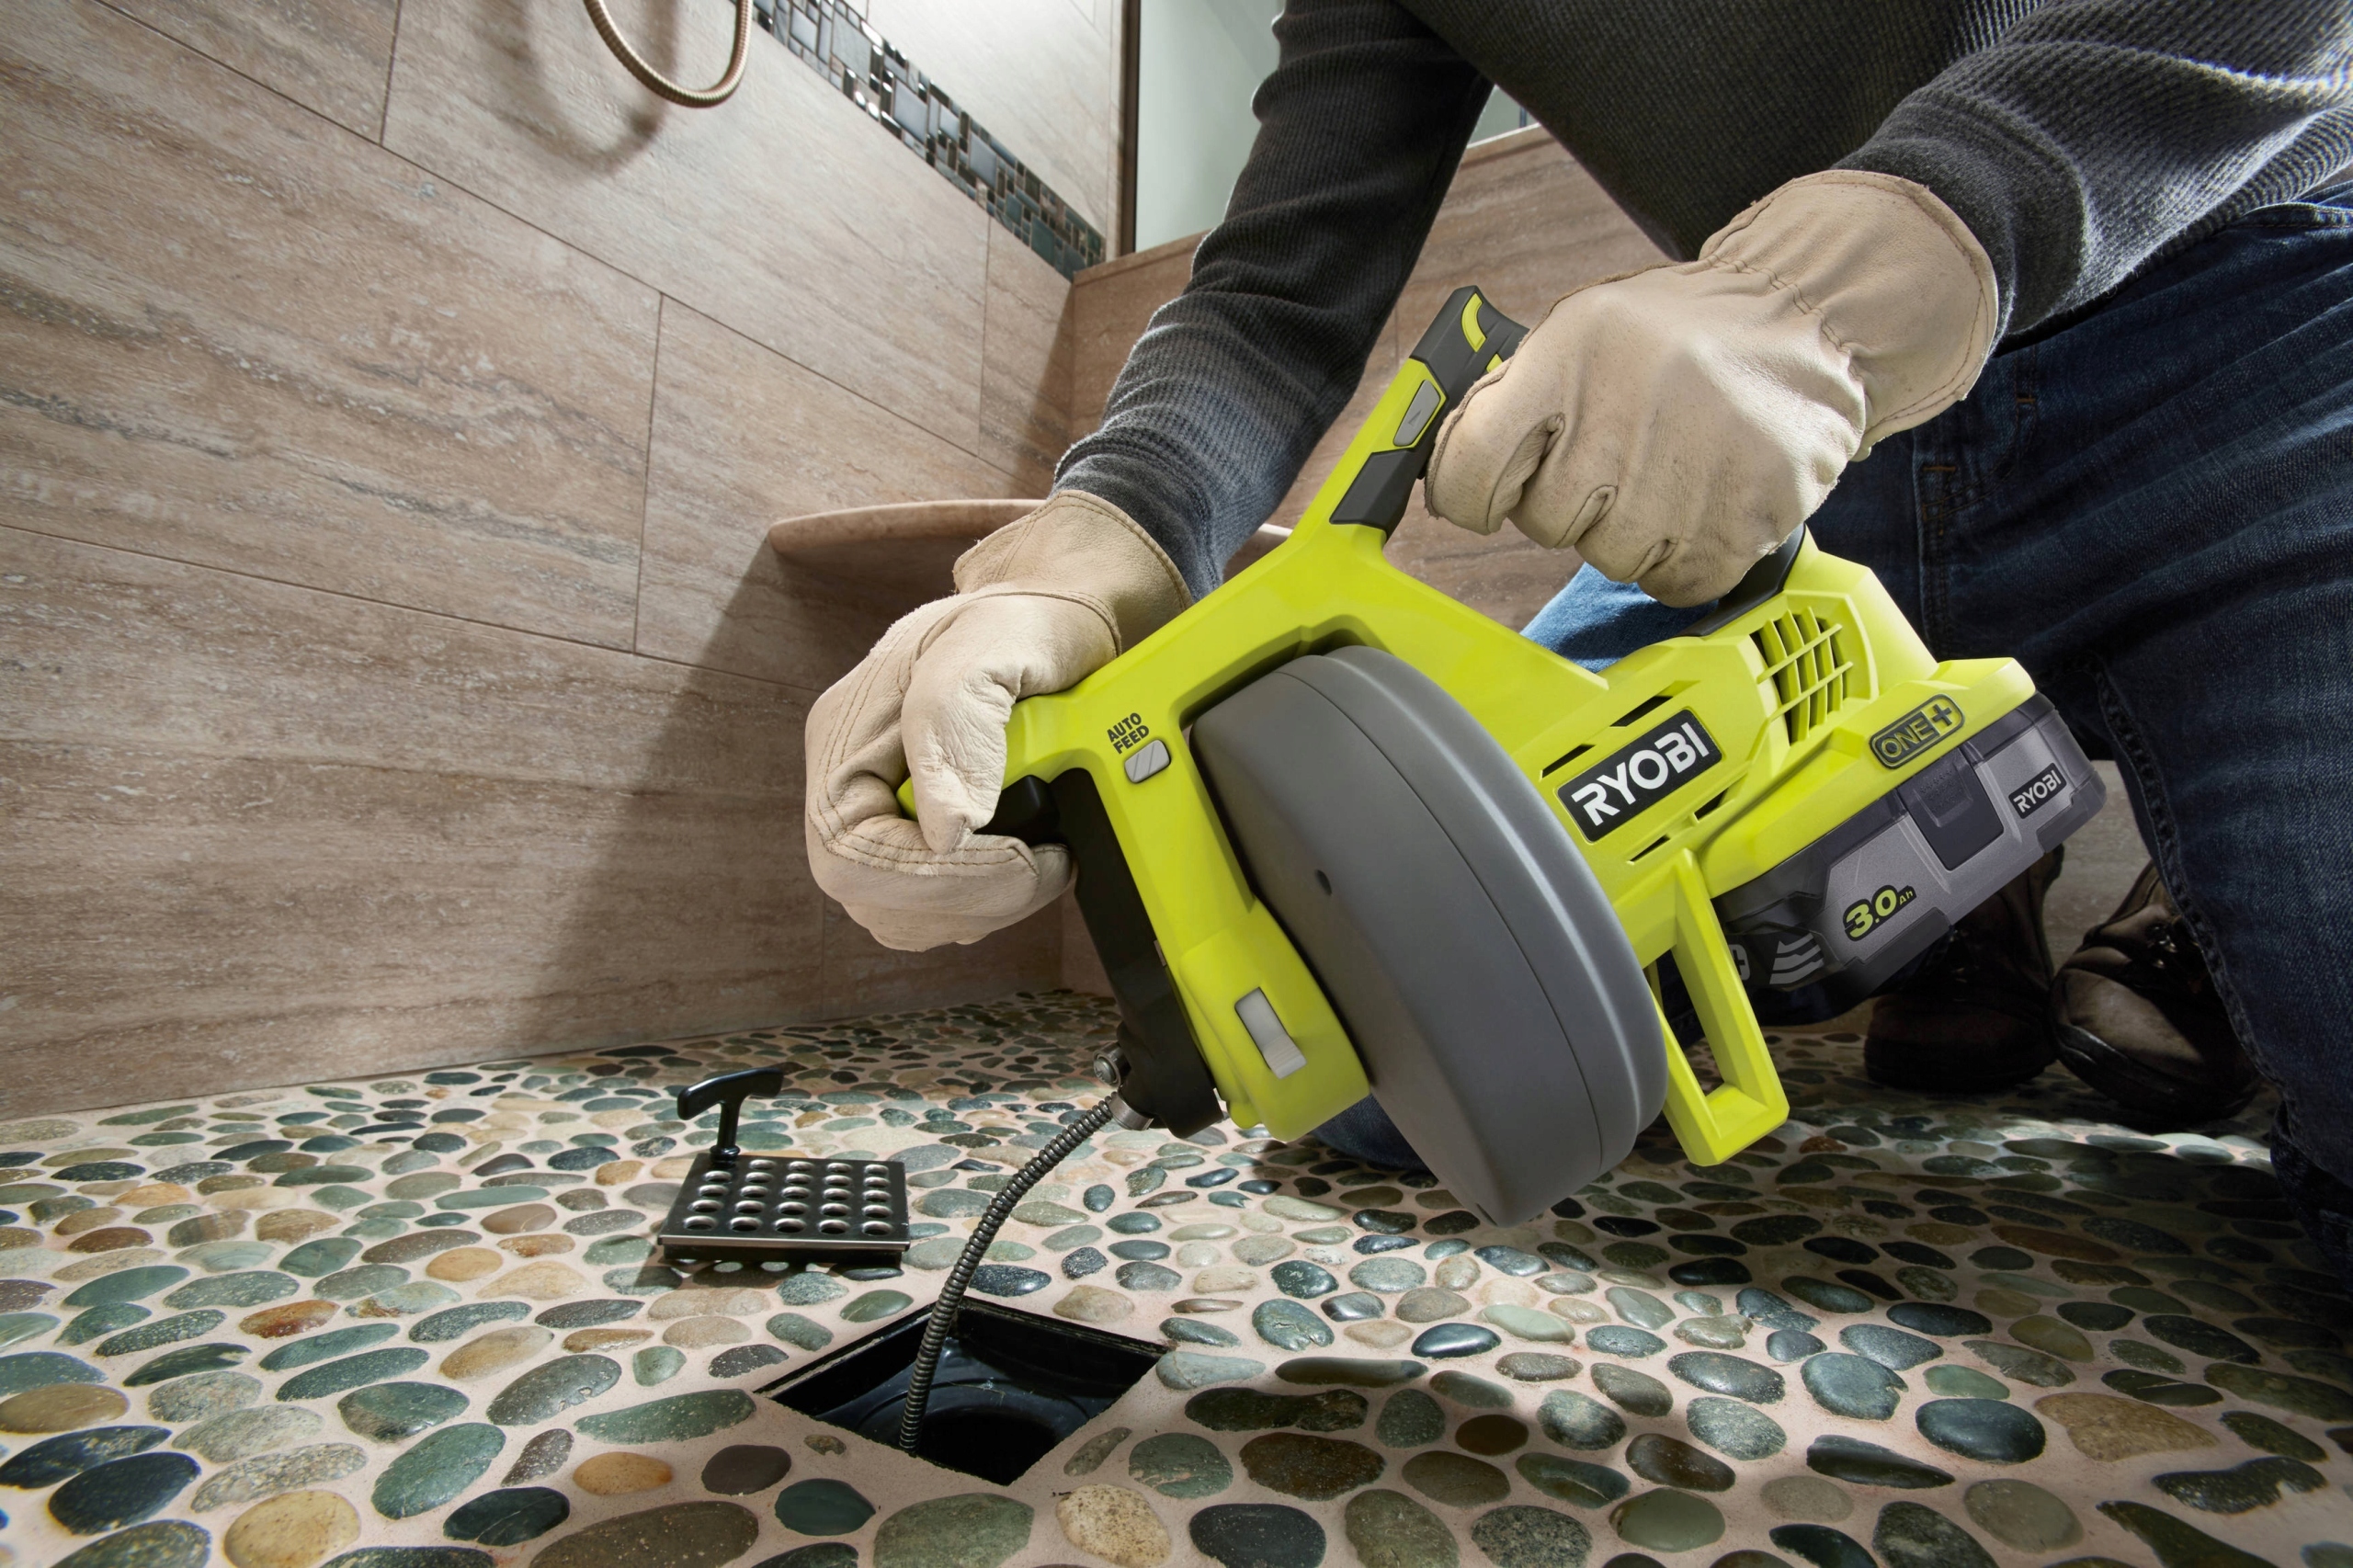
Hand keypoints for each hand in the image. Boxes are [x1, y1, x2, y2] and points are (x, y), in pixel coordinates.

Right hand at [804, 493, 1189, 950]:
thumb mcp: (997, 642)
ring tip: (1043, 854)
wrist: (1064, 619)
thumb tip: (946, 830)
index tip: (1019, 856)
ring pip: (906, 918)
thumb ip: (955, 724)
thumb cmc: (1029, 619)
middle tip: (1045, 862)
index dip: (933, 878)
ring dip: (984, 906)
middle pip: (872, 898)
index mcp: (846, 736)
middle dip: (969, 897)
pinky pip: (937, 912)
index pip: (850, 853)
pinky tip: (1029, 860)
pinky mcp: (921, 844)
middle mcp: (852, 784)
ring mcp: (884, 818)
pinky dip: (990, 904)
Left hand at [1425, 170, 1997, 605]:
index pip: (1467, 466)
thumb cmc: (1676, 337)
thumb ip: (1510, 398)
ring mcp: (1687, 474)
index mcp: (1567, 359)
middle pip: (1545, 523)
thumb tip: (1447, 472)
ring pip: (1610, 558)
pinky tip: (1701, 502)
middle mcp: (1623, 415)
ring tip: (1670, 468)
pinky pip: (1673, 582)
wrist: (1806, 319)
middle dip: (1570, 502)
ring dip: (1630, 530)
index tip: (1489, 488)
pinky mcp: (1743, 521)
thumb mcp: (1581, 332)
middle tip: (1617, 456)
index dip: (1470, 490)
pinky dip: (1681, 557)